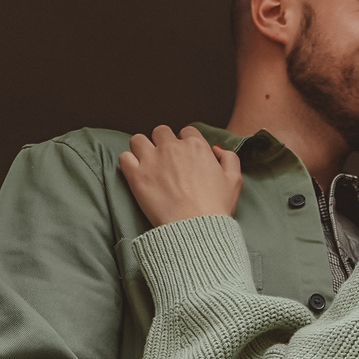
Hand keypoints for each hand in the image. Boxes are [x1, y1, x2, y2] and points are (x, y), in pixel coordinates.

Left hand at [117, 125, 240, 226]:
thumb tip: (216, 151)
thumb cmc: (215, 208)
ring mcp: (152, 160)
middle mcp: (172, 148)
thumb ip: (229, 159)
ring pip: (138, 140)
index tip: (184, 156)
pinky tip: (135, 172)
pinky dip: (128, 163)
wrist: (196, 227)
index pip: (186, 131)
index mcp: (196, 147)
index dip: (185, 143)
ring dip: (141, 148)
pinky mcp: (137, 176)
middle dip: (162, 142)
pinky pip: (124, 158)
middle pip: (161, 132)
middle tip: (165, 159)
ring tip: (146, 162)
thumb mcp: (234, 180)